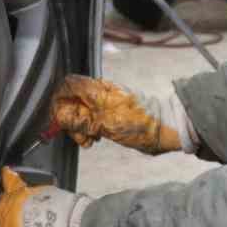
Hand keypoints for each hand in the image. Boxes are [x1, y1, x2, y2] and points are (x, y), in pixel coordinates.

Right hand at [47, 75, 195, 154]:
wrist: (167, 130)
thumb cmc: (141, 124)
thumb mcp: (106, 124)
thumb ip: (81, 120)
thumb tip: (60, 117)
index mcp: (99, 90)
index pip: (68, 85)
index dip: (59, 101)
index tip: (59, 120)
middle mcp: (101, 93)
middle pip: (72, 100)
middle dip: (70, 119)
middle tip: (79, 136)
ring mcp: (106, 103)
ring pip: (81, 111)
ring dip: (79, 127)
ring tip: (88, 141)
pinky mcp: (112, 114)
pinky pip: (92, 118)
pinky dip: (89, 129)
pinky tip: (95, 139)